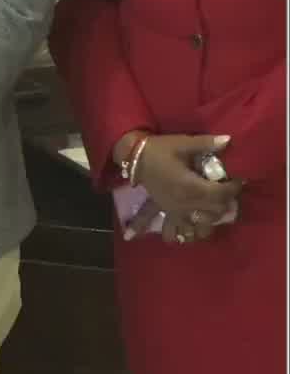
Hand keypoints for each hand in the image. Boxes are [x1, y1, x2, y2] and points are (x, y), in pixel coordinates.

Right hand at [125, 133, 240, 232]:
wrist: (134, 157)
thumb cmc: (159, 150)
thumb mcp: (182, 143)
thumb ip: (206, 144)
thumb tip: (229, 140)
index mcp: (191, 187)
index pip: (221, 194)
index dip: (234, 187)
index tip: (239, 179)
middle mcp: (186, 204)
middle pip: (216, 211)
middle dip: (226, 201)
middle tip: (228, 190)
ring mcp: (176, 211)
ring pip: (202, 226)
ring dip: (212, 219)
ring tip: (215, 208)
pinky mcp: (168, 213)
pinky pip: (179, 230)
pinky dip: (187, 233)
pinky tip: (192, 230)